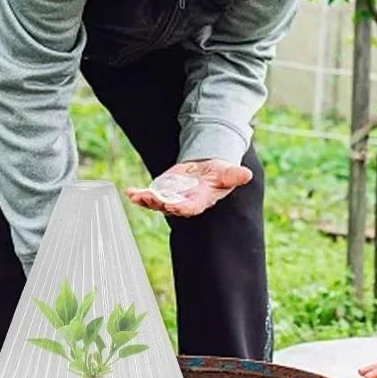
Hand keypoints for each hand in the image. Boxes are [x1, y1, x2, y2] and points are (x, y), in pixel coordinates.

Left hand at [125, 159, 251, 217]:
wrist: (206, 170)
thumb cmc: (218, 173)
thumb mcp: (227, 172)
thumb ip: (234, 175)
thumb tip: (247, 174)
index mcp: (200, 201)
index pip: (190, 208)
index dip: (181, 207)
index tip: (174, 205)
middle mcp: (184, 203)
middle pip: (170, 207)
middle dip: (160, 204)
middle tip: (150, 198)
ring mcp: (171, 199)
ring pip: (157, 203)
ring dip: (146, 201)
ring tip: (137, 195)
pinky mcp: (162, 192)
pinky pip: (148, 196)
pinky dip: (138, 194)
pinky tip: (129, 192)